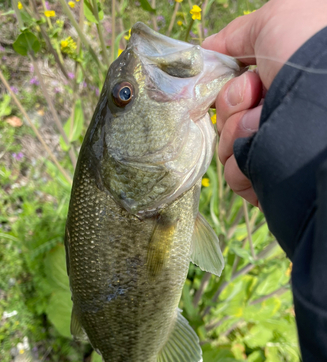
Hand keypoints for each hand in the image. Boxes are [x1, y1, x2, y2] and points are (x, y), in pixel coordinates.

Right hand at [202, 0, 326, 206]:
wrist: (325, 99)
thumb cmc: (307, 55)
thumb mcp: (274, 21)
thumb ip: (236, 36)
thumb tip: (206, 52)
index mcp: (274, 91)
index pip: (230, 97)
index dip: (229, 92)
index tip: (248, 84)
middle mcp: (272, 120)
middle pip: (224, 123)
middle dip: (233, 111)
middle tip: (259, 101)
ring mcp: (270, 151)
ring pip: (225, 150)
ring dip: (237, 138)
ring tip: (265, 129)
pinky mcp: (267, 179)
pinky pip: (234, 176)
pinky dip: (241, 168)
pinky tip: (261, 159)